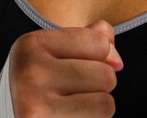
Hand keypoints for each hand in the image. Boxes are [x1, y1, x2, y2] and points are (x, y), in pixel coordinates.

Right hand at [9, 20, 123, 117]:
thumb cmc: (40, 83)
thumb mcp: (56, 52)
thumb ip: (89, 39)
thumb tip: (116, 60)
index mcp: (31, 44)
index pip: (99, 42)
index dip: (101, 55)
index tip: (79, 64)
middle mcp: (30, 73)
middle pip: (105, 75)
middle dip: (99, 85)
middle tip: (74, 92)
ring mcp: (36, 106)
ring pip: (105, 104)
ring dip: (96, 107)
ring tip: (72, 107)